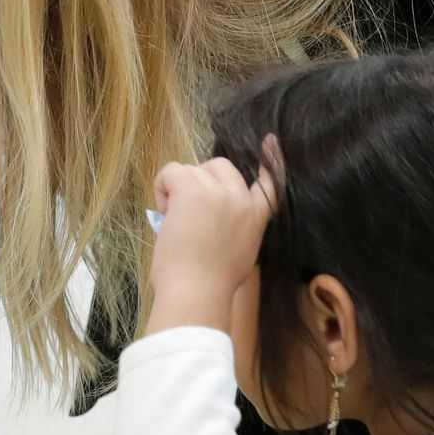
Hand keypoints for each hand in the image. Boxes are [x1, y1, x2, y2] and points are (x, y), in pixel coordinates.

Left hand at [147, 152, 277, 329]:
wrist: (197, 293)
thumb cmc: (210, 284)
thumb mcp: (239, 253)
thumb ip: (235, 228)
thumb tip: (213, 219)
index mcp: (256, 217)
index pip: (271, 180)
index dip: (271, 160)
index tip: (270, 142)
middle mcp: (242, 199)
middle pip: (220, 166)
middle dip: (201, 182)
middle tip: (189, 214)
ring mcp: (219, 192)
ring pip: (193, 169)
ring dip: (178, 189)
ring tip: (175, 222)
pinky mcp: (193, 190)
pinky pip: (172, 171)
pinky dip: (162, 187)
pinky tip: (165, 212)